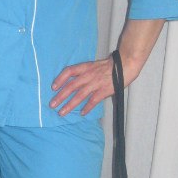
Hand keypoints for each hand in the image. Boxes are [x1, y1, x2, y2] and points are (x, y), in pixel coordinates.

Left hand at [49, 19, 165, 116]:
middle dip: (60, 96)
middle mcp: (88, 75)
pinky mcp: (104, 91)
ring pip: (79, 95)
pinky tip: (82, 113)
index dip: (60, 79)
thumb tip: (73, 80)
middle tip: (52, 105)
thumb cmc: (110, 65)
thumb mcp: (94, 65)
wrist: (125, 64)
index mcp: (85, 67)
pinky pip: (93, 100)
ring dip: (69, 105)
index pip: (69, 71)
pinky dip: (87, 107)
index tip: (53, 87)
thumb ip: (84, 72)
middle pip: (71, 86)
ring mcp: (96, 83)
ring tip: (62, 113)